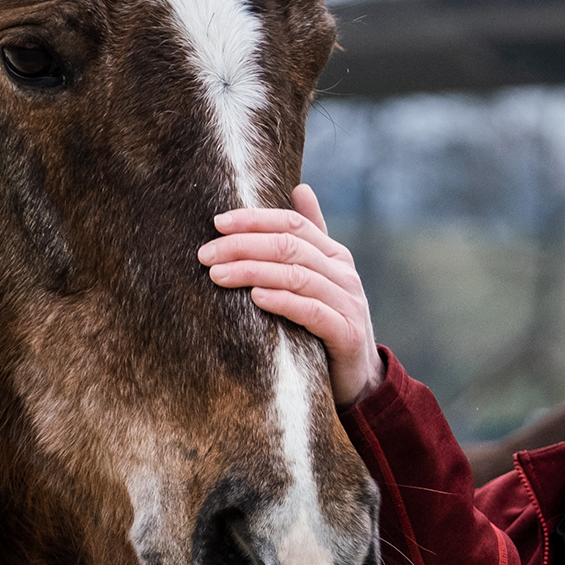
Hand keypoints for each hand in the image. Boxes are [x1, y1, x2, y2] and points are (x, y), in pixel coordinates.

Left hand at [198, 184, 384, 407]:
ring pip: (296, 275)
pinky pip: (310, 311)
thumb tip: (300, 187)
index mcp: (334, 255)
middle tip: (206, 254)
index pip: (293, 224)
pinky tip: (255, 298)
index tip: (217, 223)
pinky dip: (282, 301)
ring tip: (218, 275)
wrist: (358, 377)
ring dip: (253, 271)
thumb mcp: (320, 277)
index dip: (255, 219)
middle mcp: (343, 273)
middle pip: (290, 246)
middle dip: (244, 246)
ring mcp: (348, 302)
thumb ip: (310, 236)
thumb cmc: (328, 323)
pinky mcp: (346, 332)